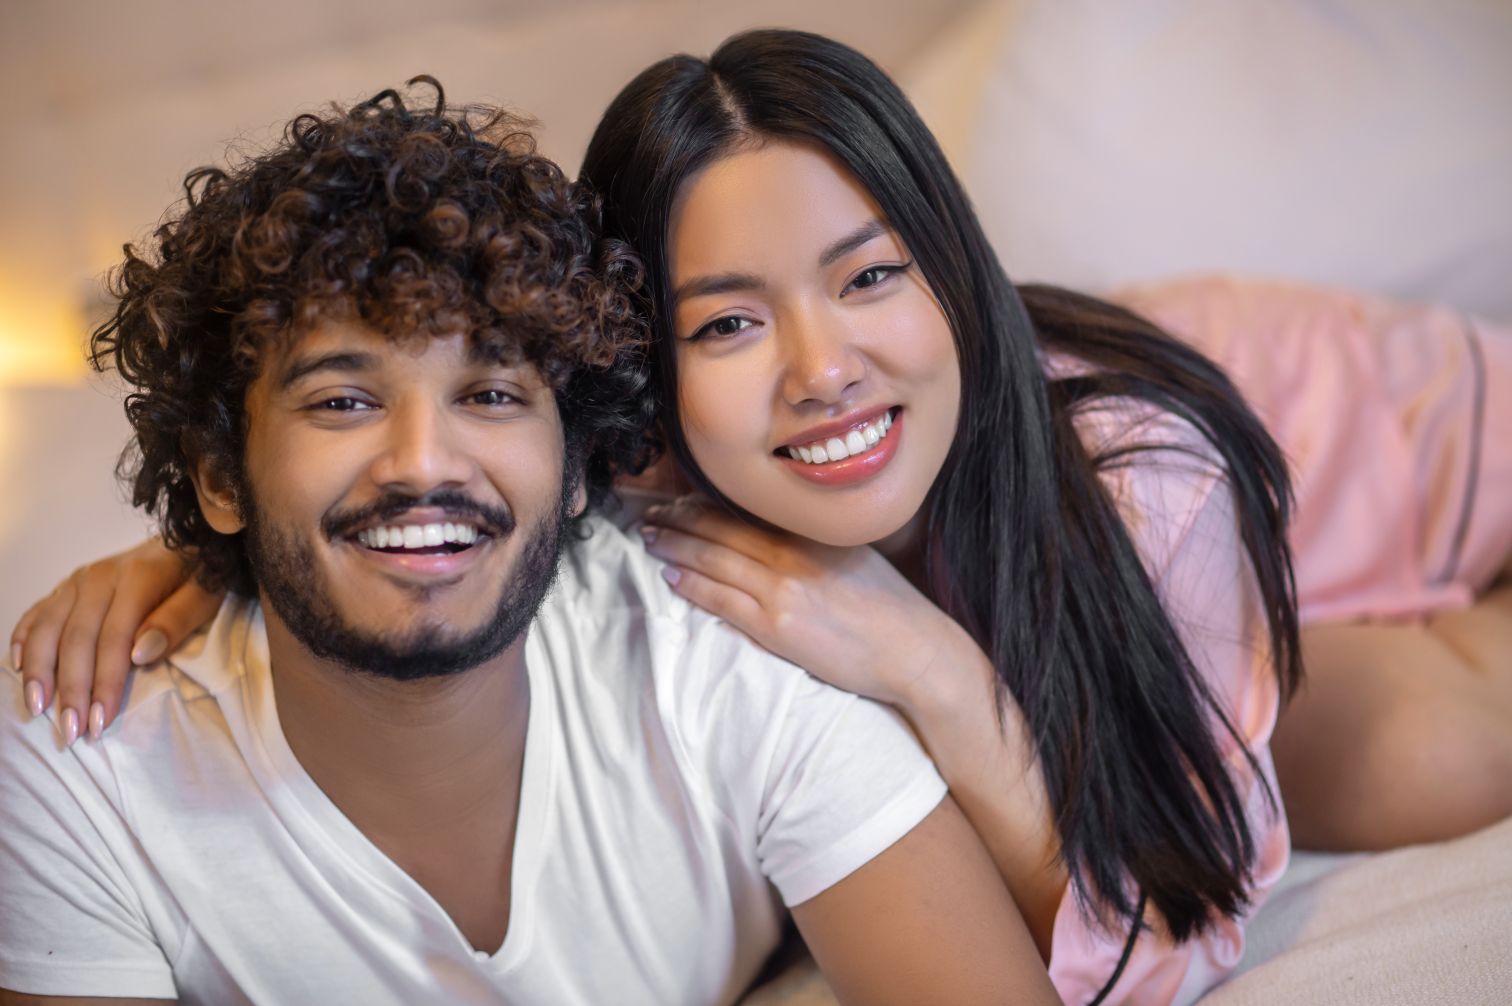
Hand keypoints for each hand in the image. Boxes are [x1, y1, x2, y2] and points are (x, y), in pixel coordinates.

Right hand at [9, 537, 222, 743]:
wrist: (189, 540)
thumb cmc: (201, 576)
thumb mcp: (206, 595)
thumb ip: (177, 621)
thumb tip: (141, 654)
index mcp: (138, 577)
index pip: (114, 638)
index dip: (104, 683)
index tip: (100, 722)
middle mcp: (100, 577)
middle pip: (76, 638)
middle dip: (70, 689)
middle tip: (69, 732)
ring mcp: (78, 580)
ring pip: (47, 628)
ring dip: (38, 672)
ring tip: (38, 709)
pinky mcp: (67, 586)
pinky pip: (37, 613)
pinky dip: (23, 640)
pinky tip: (17, 668)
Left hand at [639, 496, 982, 709]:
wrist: (915, 650)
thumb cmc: (889, 608)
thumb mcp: (851, 558)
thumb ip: (811, 546)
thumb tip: (773, 539)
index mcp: (810, 534)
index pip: (744, 510)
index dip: (703, 501)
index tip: (676, 495)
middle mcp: (793, 554)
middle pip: (720, 529)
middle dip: (677, 518)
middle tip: (646, 512)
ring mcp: (783, 590)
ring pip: (713, 560)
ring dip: (675, 547)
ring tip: (649, 537)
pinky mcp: (778, 626)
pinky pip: (723, 601)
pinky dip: (693, 586)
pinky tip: (671, 577)